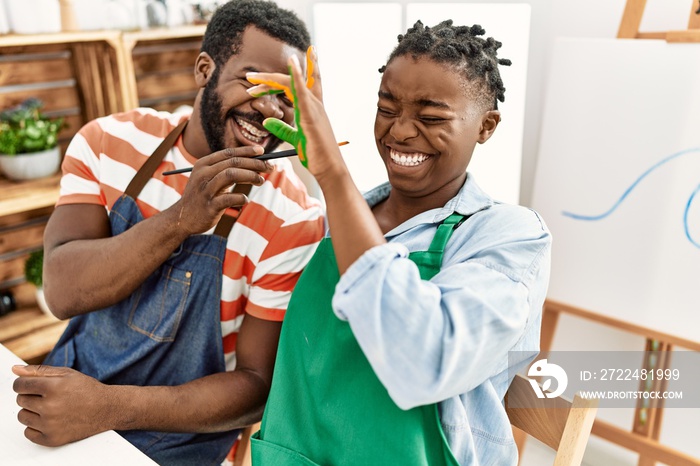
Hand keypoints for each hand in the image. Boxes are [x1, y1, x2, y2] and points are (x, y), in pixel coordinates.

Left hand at [12, 365, 110, 445]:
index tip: (30, 385)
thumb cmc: (87, 390)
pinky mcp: (52, 439)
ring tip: (50, 408)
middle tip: (48, 396)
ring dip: (32, 412)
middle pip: (20, 400)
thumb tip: (15, 369)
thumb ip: (39, 371)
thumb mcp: (66, 374)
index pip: (20, 385)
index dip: (23, 384)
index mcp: (53, 387)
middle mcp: (50, 407)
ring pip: (22, 416)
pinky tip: (50, 420)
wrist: (107, 409)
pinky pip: (28, 433)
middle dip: (31, 396)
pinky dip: (35, 427)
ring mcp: (50, 425)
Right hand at [174, 145, 272, 234]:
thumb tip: (254, 163)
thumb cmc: (203, 196)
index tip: (262, 151)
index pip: (228, 153)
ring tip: (261, 181)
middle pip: (233, 162)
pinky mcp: (209, 206)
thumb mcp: (210, 179)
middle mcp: (203, 174)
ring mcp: (205, 190)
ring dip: (250, 176)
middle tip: (269, 167)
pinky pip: (228, 198)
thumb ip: (227, 170)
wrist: (183, 218)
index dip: (247, 151)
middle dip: (254, 163)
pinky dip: (241, 197)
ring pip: (231, 175)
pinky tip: (246, 199)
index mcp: (203, 164)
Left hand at [246, 47, 342, 178]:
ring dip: (271, 78)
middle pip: (292, 81)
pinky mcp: (312, 114)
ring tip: (252, 76)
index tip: (264, 77)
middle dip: (269, 77)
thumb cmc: (316, 154)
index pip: (298, 85)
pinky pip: (303, 91)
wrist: (329, 168)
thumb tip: (266, 120)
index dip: (285, 75)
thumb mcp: (295, 138)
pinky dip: (297, 76)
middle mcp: (315, 104)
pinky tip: (291, 63)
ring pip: (293, 82)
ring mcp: (314, 107)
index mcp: (311, 108)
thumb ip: (282, 128)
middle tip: (250, 76)